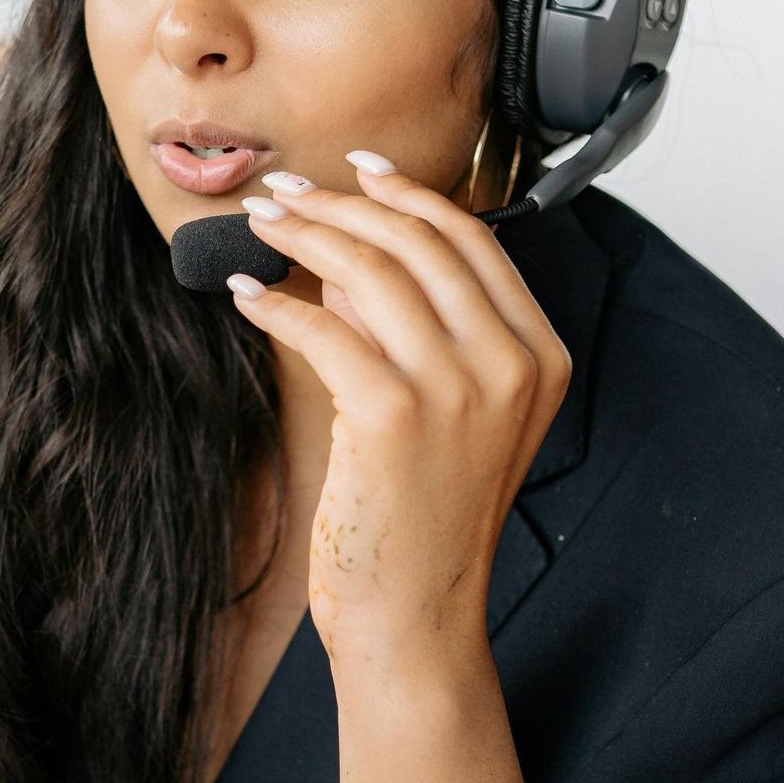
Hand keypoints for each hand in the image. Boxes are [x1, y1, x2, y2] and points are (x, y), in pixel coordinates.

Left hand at [228, 152, 571, 675]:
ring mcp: (458, 389)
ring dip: (304, 236)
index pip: (471, 241)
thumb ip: (415, 325)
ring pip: (370, 270)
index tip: (358, 169)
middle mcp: (510, 365)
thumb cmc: (424, 512)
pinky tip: (245, 293)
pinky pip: (322, 327)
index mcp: (538, 356)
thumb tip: (347, 247)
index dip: (408, 194)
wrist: (416, 613)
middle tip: (286, 192)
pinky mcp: (392, 414)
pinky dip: (275, 303)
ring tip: (261, 224)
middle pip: (418, 242)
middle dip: (342, 203)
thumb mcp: (450, 408)